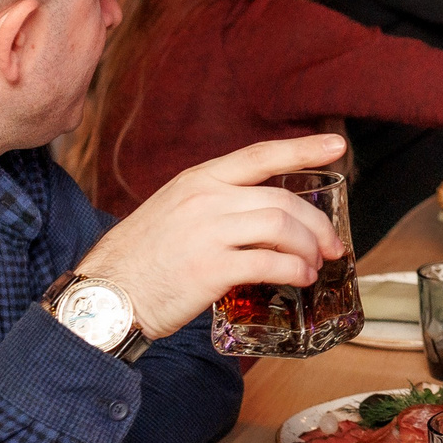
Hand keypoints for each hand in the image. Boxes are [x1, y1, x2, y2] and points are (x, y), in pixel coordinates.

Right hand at [77, 133, 349, 337]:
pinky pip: (270, 264)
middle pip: (283, 201)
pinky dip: (295, 271)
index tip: (337, 146)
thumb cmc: (141, 259)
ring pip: (282, 229)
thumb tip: (260, 215)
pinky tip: (300, 279)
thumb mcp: (174, 211)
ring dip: (308, 248)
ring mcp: (208, 233)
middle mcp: (205, 199)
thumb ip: (214, 204)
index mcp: (198, 180)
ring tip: (313, 266)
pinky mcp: (211, 270)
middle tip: (332, 244)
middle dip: (317, 223)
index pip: (260, 155)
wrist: (104, 296)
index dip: (303, 149)